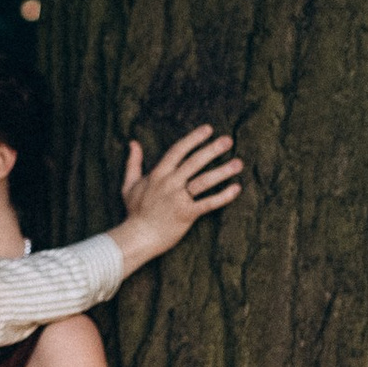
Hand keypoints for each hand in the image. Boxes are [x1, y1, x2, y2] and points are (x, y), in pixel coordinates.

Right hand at [114, 123, 241, 265]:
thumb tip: (133, 143)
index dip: (193, 138)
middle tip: (229, 140)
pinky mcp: (186, 214)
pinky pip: (208, 203)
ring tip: (238, 163)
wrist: (138, 237)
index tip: (208, 129)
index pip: (178, 150)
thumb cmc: (135, 212)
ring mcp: (178, 199)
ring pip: (204, 181)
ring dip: (222, 171)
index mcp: (158, 174)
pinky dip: (223, 196)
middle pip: (194, 162)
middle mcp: (169, 183)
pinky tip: (236, 188)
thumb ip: (133, 163)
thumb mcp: (129, 184)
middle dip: (212, 149)